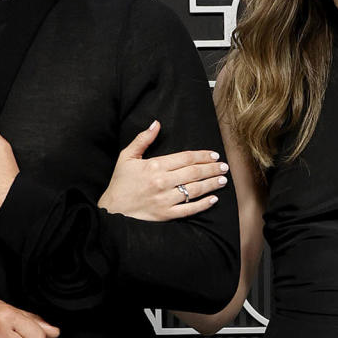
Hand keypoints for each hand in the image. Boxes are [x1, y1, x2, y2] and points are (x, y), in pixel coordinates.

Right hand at [97, 120, 227, 220]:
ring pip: (195, 190)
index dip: (202, 155)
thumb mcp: (127, 157)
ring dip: (211, 184)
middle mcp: (162, 182)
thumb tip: (156, 123)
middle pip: (194, 173)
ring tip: (223, 180)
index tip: (214, 155)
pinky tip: (213, 199)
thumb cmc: (120, 182)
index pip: (185, 158)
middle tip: (224, 167)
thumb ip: (143, 139)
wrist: (112, 209)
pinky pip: (189, 209)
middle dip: (212, 169)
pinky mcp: (166, 214)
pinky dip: (203, 205)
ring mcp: (165, 199)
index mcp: (155, 166)